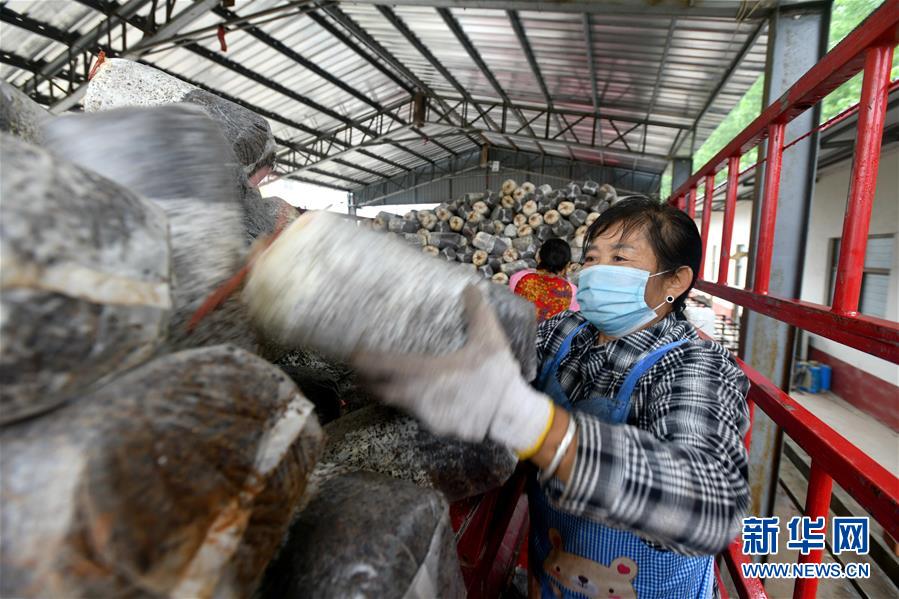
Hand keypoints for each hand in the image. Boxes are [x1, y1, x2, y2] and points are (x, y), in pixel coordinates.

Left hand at [352, 285, 553, 456]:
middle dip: (367, 381)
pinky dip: (411, 404)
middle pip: (381, 391)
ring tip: (384, 380)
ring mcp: (426, 415)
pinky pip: (416, 414)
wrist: (511, 416)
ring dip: (388, 392)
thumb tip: (470, 286)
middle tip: (360, 369)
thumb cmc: (497, 376)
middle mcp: (420, 395)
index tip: (351, 355)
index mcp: (427, 372)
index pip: (384, 368)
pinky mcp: (437, 427)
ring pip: (397, 404)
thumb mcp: (490, 339)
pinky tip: (418, 395)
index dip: (364, 362)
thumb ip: (477, 312)